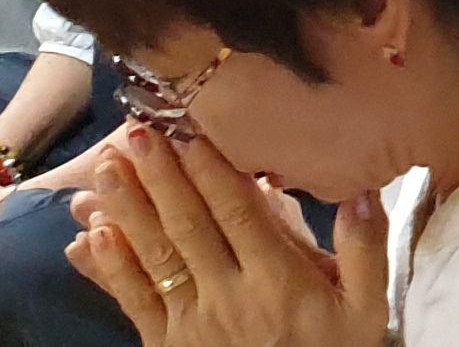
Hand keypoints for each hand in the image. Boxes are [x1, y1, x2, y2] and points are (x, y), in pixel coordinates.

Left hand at [65, 129, 389, 346]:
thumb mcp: (367, 308)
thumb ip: (365, 250)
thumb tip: (363, 191)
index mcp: (279, 278)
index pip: (239, 214)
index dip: (213, 172)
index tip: (191, 132)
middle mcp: (230, 294)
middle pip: (189, 227)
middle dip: (161, 177)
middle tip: (135, 132)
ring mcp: (193, 321)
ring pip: (155, 258)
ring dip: (128, 210)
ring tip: (105, 170)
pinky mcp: (167, 344)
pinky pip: (134, 303)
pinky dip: (111, 269)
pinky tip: (91, 237)